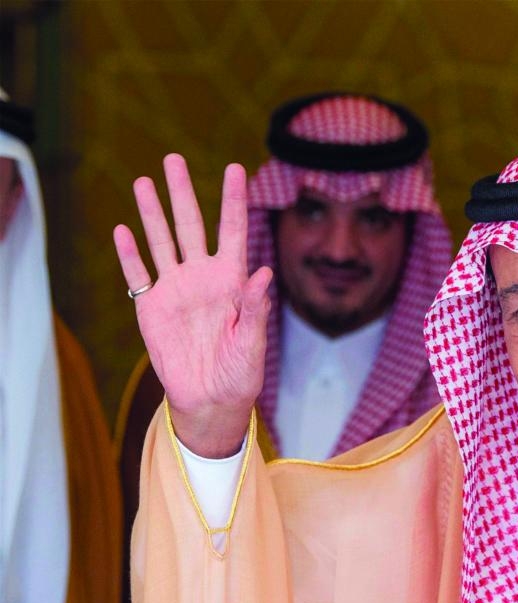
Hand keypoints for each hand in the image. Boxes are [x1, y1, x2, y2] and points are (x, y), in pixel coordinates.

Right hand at [114, 155, 271, 456]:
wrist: (210, 400)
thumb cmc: (240, 373)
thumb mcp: (253, 344)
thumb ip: (256, 310)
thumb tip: (264, 273)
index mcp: (232, 281)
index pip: (233, 232)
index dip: (233, 200)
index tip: (234, 169)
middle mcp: (202, 277)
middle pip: (190, 226)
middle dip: (182, 193)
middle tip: (173, 158)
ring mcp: (175, 289)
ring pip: (161, 241)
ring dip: (151, 213)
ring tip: (143, 182)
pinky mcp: (151, 307)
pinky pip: (138, 275)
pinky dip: (129, 254)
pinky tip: (122, 230)